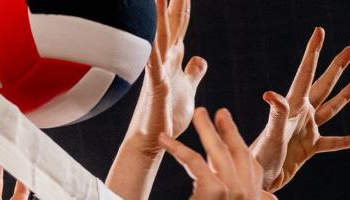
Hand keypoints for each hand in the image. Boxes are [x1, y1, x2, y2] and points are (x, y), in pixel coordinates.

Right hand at [133, 0, 205, 145]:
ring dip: (159, 18)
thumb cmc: (167, 115)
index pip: (179, 25)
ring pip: (161, 39)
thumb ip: (193, 72)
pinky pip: (153, 67)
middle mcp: (164, 61)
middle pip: (172, 25)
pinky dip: (152, 52)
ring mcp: (158, 73)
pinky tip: (152, 39)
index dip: (181, 6)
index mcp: (173, 59)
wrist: (151, 139)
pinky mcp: (156, 88)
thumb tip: (198, 58)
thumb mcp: (188, 89)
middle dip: (174, 3)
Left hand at [161, 108, 276, 199]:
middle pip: (238, 153)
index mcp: (252, 197)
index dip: (239, 142)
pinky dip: (177, 148)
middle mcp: (247, 194)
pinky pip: (194, 161)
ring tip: (196, 113)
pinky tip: (164, 139)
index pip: (249, 165)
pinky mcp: (216, 191)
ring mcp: (234, 192)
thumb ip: (250, 199)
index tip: (229, 124)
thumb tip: (268, 198)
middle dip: (227, 130)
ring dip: (206, 129)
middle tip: (215, 112)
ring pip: (217, 152)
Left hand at [249, 27, 349, 191]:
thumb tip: (270, 93)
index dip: (313, 52)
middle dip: (336, 67)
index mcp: (292, 106)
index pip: (305, 74)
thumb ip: (276, 113)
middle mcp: (300, 114)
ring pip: (330, 108)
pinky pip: (332, 142)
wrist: (259, 178)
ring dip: (343, 96)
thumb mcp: (271, 133)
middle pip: (323, 85)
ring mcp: (306, 130)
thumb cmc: (260, 155)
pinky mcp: (309, 148)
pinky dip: (346, 140)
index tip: (319, 32)